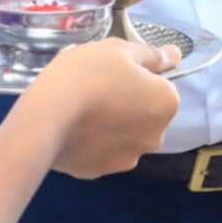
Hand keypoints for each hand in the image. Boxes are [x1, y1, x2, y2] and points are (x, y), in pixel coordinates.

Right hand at [17, 39, 182, 177]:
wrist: (46, 116)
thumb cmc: (87, 74)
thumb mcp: (118, 50)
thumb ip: (151, 54)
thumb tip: (175, 55)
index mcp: (166, 104)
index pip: (159, 85)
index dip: (136, 76)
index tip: (112, 73)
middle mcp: (156, 136)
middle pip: (144, 113)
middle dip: (127, 103)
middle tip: (95, 89)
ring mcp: (128, 158)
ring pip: (124, 135)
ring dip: (110, 125)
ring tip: (80, 111)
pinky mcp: (100, 172)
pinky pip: (100, 152)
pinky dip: (91, 142)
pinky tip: (72, 130)